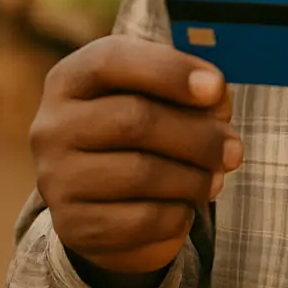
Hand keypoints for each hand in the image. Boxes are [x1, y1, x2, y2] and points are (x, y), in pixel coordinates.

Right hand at [29, 35, 242, 287]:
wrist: (108, 202)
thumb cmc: (143, 133)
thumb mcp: (162, 97)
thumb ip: (191, 90)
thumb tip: (216, 98)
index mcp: (70, 79)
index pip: (112, 61)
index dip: (169, 71)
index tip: (216, 88)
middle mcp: (52, 127)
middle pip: (135, 120)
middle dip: (198, 136)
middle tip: (234, 150)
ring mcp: (56, 179)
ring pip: (142, 173)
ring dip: (195, 178)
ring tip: (215, 179)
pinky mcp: (73, 226)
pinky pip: (142, 220)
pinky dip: (178, 214)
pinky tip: (185, 207)